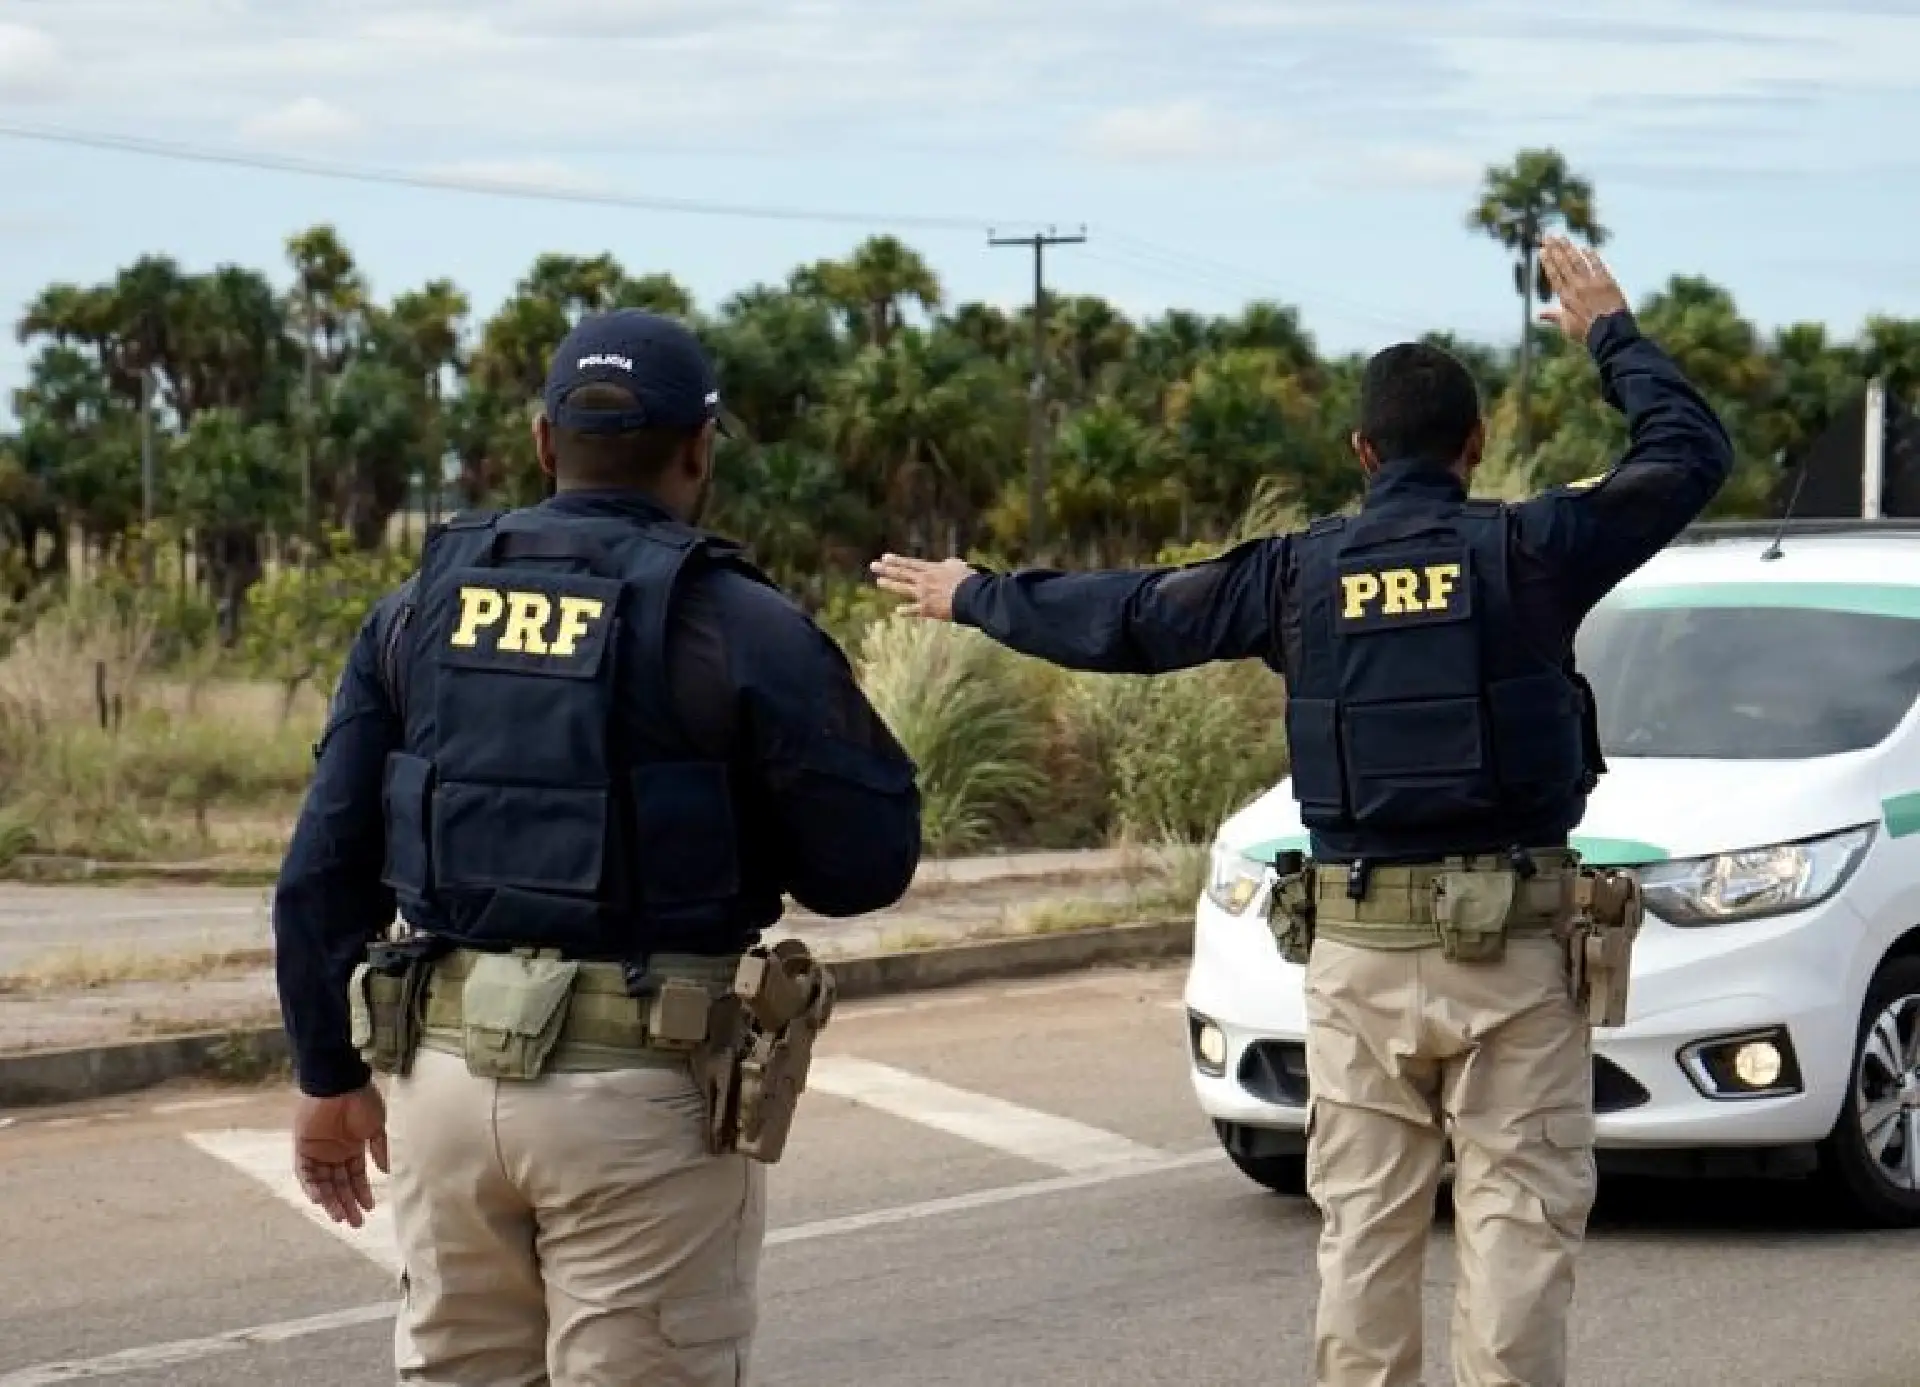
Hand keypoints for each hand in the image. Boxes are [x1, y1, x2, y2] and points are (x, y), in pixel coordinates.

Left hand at [293, 1084, 388, 1226]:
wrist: (341, 1083)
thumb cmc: (362, 1100)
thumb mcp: (377, 1126)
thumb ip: (380, 1149)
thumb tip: (386, 1172)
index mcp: (353, 1148)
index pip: (356, 1177)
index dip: (362, 1193)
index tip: (369, 1209)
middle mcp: (335, 1152)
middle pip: (339, 1184)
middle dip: (347, 1203)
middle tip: (354, 1223)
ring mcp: (319, 1151)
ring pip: (323, 1183)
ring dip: (330, 1200)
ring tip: (339, 1216)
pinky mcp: (303, 1147)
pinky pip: (305, 1172)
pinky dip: (311, 1186)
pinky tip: (321, 1199)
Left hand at [869, 554, 976, 620]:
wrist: (971, 597)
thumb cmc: (969, 580)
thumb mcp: (959, 566)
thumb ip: (950, 564)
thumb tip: (946, 562)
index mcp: (932, 569)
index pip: (910, 564)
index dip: (897, 561)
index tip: (885, 557)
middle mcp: (924, 580)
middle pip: (902, 573)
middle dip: (887, 569)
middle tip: (873, 565)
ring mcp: (923, 595)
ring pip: (903, 588)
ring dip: (890, 584)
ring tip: (879, 581)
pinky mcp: (927, 609)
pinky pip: (914, 610)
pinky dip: (906, 611)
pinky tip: (897, 611)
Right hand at [1538, 236, 1629, 343]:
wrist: (1610, 334)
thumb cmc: (1587, 333)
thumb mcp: (1567, 327)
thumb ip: (1554, 317)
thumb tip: (1539, 314)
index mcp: (1566, 298)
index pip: (1554, 275)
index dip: (1548, 262)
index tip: (1542, 251)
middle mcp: (1577, 287)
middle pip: (1563, 264)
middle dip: (1555, 249)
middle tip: (1548, 237)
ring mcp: (1592, 283)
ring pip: (1578, 261)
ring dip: (1569, 248)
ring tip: (1562, 237)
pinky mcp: (1607, 282)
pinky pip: (1597, 265)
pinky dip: (1591, 256)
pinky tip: (1585, 248)